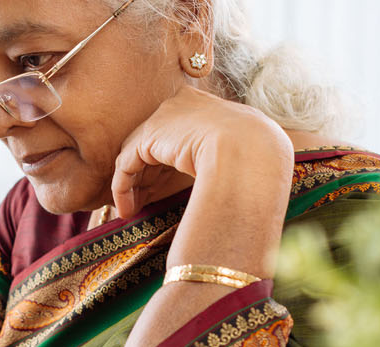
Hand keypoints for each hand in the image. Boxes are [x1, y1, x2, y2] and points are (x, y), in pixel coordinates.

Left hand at [110, 86, 293, 217]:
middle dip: (146, 174)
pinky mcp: (149, 137)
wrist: (251, 150)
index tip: (164, 185)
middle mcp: (182, 104)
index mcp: (207, 106)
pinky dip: (123, 188)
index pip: (177, 132)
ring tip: (131, 210)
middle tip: (143, 199)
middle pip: (154, 142)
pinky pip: (127, 165)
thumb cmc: (256, 157)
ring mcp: (164, 118)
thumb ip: (221, 155)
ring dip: (132, 185)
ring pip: (137, 154)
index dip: (167, 160)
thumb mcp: (239, 151)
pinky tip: (128, 209)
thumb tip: (219, 174)